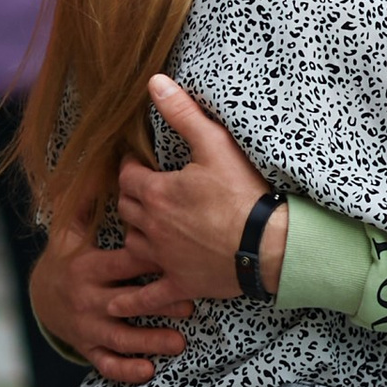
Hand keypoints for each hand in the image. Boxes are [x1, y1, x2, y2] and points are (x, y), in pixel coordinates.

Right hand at [28, 216, 188, 380]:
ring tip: (179, 343)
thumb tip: (105, 166)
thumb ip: (89, 203)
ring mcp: (86, 327)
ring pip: (119, 337)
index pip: (120, 263)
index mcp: (86, 267)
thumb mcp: (71, 231)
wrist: (42, 298)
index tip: (176, 254)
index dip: (146, 259)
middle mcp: (86, 299)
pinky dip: (125, 370)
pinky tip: (149, 371)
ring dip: (148, 341)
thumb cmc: (69, 257)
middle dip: (154, 306)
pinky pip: (106, 363)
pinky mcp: (88, 348)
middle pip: (123, 303)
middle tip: (189, 305)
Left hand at [123, 77, 283, 297]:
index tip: (137, 164)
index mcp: (157, 193)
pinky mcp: (181, 284)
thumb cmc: (245, 193)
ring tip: (142, 231)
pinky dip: (131, 301)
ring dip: (134, 237)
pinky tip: (116, 305)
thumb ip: (182, 113)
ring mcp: (164, 259)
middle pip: (126, 210)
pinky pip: (147, 296)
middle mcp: (153, 227)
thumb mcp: (215, 144)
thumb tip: (154, 82)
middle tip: (144, 193)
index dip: (130, 168)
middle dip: (132, 199)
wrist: (270, 243)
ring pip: (131, 247)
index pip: (127, 177)